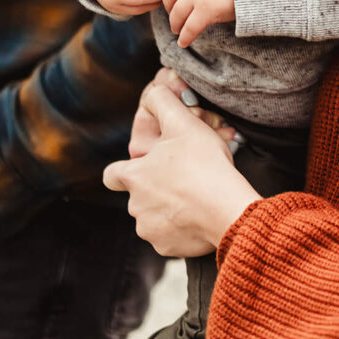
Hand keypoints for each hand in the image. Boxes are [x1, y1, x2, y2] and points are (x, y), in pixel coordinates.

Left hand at [104, 76, 260, 256]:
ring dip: (169, 209)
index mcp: (134, 177)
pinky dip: (182, 228)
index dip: (122, 170)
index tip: (140, 168)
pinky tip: (200, 217)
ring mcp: (150, 230)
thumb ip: (162, 101)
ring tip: (195, 197)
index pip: (111, 175)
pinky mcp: (168, 248)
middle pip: (138, 196)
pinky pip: (170, 236)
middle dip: (156, 188)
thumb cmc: (203, 164)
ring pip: (153, 217)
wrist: (226, 209)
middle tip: (183, 178)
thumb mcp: (183, 123)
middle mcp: (135, 206)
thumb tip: (154, 90)